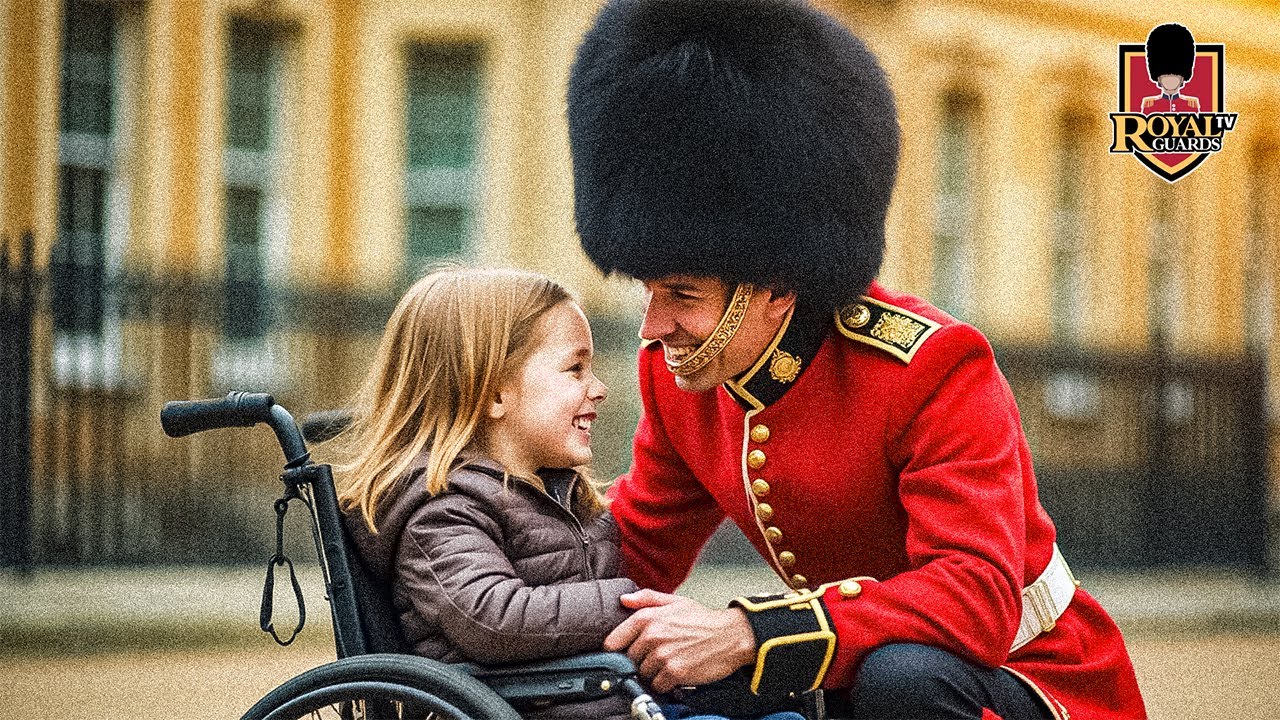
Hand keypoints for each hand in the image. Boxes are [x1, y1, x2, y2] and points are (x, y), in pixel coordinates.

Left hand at [604, 589, 756, 692]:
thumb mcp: (675, 602)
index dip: (618, 648)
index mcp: (648, 617)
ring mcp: (663, 655)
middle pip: (630, 659)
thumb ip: (646, 598)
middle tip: (659, 654)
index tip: (626, 650)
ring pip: (643, 673)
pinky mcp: (674, 672)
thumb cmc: (703, 619)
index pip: (613, 641)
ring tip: (670, 661)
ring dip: (653, 672)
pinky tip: (676, 672)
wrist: (731, 635)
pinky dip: (665, 683)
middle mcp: (652, 635)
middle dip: (641, 659)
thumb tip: (623, 599)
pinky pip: (657, 685)